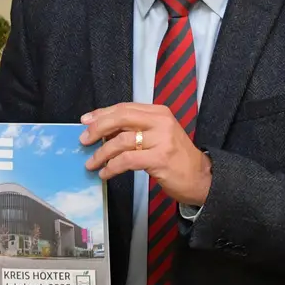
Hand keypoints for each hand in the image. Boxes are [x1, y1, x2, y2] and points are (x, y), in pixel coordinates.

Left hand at [80, 103, 210, 206]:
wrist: (201, 177)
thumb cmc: (176, 158)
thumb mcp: (159, 135)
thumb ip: (136, 129)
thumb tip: (103, 130)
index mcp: (159, 112)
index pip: (124, 107)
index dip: (102, 114)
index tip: (85, 121)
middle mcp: (161, 122)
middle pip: (121, 118)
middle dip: (98, 128)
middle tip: (84, 141)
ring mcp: (161, 140)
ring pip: (121, 141)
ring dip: (101, 153)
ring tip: (91, 163)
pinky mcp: (160, 159)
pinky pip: (127, 160)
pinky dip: (112, 167)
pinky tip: (105, 173)